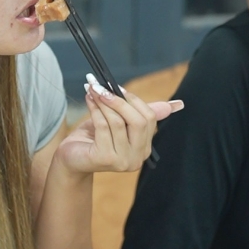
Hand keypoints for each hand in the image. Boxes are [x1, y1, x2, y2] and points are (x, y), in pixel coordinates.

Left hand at [56, 77, 183, 175]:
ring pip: (118, 122)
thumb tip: (177, 105)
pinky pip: (103, 127)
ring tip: (92, 90)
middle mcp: (137, 157)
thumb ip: (141, 111)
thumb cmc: (95, 138)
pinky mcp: (105, 159)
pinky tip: (88, 100)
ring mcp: (122, 161)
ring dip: (103, 102)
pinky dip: (95, 110)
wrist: (71, 158)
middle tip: (102, 87)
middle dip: (120, 101)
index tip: (115, 87)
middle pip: (139, 121)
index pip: (149, 118)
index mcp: (144, 147)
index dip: (133, 100)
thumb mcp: (120, 122)